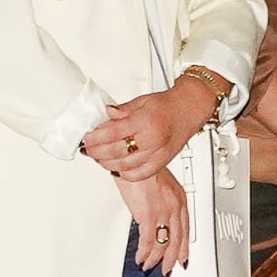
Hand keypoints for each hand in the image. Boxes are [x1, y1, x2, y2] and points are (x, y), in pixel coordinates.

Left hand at [81, 82, 217, 180]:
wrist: (188, 110)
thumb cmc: (167, 105)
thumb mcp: (141, 101)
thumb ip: (121, 111)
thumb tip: (105, 114)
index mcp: (144, 121)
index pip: (112, 133)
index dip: (95, 138)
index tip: (87, 138)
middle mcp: (152, 139)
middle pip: (115, 152)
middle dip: (97, 152)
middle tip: (88, 149)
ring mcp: (157, 153)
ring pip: (125, 166)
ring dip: (107, 163)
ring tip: (99, 158)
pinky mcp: (161, 163)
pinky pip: (139, 174)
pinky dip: (124, 173)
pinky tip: (116, 168)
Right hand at [120, 168, 190, 275]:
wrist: (135, 158)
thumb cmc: (143, 166)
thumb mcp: (158, 181)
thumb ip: (160, 196)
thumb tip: (153, 206)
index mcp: (179, 198)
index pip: (186, 228)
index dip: (183, 245)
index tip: (182, 257)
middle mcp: (174, 207)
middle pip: (177, 240)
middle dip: (171, 258)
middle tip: (167, 269)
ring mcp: (163, 213)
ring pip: (163, 243)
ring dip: (155, 258)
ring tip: (149, 265)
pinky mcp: (149, 216)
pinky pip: (149, 241)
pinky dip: (144, 253)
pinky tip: (140, 258)